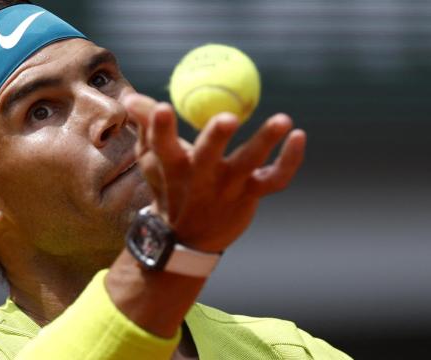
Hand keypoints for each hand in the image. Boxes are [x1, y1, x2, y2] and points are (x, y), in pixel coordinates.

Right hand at [122, 93, 305, 252]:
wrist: (188, 238)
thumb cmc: (169, 187)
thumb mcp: (151, 159)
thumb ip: (145, 126)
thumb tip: (131, 96)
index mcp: (173, 167)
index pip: (163, 146)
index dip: (160, 129)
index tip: (160, 108)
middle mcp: (201, 178)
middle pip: (207, 157)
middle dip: (215, 139)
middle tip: (227, 118)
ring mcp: (228, 187)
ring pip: (248, 164)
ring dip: (265, 142)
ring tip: (283, 120)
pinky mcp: (251, 193)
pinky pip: (276, 178)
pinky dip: (291, 159)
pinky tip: (299, 135)